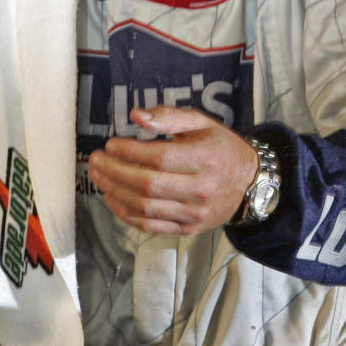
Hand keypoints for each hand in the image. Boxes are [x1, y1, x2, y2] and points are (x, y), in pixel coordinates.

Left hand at [87, 106, 258, 235]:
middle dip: (115, 172)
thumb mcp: (201, 122)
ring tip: (98, 177)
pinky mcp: (189, 229)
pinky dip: (127, 215)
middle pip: (149, 184)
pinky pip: (152, 226)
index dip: (130, 152)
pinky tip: (112, 200)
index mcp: (206, 158)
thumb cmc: (220, 147)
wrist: (250, 183)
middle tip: (95, 160)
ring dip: (116, 193)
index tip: (110, 144)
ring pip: (147, 207)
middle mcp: (201, 188)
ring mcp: (195, 213)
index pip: (160, 158)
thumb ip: (168, 116)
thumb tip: (136, 116)